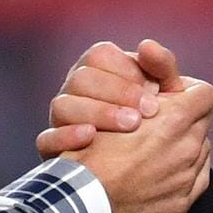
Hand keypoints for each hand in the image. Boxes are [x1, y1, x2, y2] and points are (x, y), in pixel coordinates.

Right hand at [35, 39, 185, 158]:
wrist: (146, 168)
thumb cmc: (156, 121)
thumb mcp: (167, 93)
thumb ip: (162, 66)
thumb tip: (146, 45)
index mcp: (97, 69)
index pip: (100, 56)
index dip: (126, 72)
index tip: (154, 92)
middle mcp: (74, 90)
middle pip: (81, 78)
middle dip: (118, 92)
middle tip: (148, 112)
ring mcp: (61, 119)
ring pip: (62, 105)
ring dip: (98, 112)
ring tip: (132, 125)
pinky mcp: (53, 149)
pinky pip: (46, 139)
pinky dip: (66, 136)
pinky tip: (92, 136)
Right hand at [65, 74, 212, 212]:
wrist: (81, 199)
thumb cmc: (91, 148)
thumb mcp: (114, 103)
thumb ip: (149, 88)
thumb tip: (162, 85)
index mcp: (176, 119)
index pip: (205, 93)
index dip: (187, 90)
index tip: (172, 95)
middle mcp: (188, 148)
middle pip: (204, 121)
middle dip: (186, 117)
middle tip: (159, 120)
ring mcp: (187, 178)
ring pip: (200, 149)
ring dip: (184, 143)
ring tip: (155, 147)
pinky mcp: (181, 202)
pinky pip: (196, 178)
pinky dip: (183, 170)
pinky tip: (159, 169)